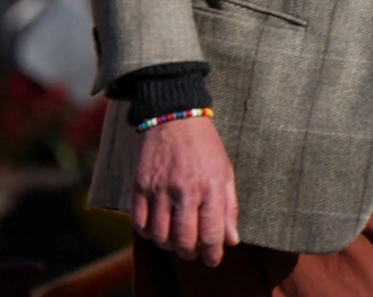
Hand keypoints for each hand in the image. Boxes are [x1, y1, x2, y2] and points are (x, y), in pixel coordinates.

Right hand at [132, 117, 239, 264]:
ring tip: (175, 238)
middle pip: (184, 241)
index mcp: (210, 185)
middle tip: (193, 250)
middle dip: (190, 253)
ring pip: (161, 236)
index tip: (212, 258)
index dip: (212, 254)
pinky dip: (149, 233)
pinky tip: (158, 226)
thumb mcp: (225, 170)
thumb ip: (229, 207)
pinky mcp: (140, 185)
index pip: (211, 234)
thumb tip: (232, 240)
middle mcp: (185, 189)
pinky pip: (140, 224)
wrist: (175, 115)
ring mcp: (160, 188)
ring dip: (169, 245)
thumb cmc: (204, 145)